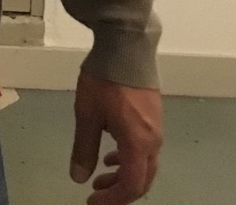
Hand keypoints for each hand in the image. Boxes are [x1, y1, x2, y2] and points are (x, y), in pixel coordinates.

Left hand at [69, 71, 162, 202]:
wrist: (126, 46)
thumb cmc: (104, 81)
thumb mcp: (87, 115)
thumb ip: (84, 148)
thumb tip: (79, 177)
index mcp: (138, 143)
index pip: (132, 185)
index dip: (113, 199)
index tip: (93, 201)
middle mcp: (153, 140)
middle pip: (142, 178)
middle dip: (119, 190)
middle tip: (96, 192)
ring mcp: (156, 128)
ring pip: (144, 163)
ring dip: (123, 173)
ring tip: (101, 173)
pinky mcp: (154, 116)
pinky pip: (145, 148)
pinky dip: (128, 157)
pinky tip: (112, 151)